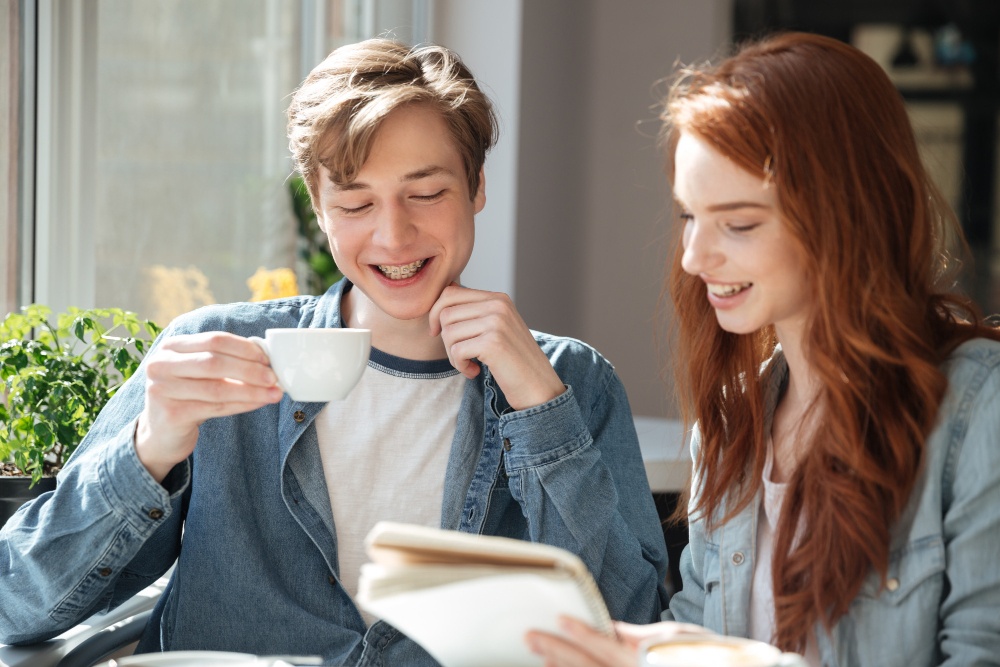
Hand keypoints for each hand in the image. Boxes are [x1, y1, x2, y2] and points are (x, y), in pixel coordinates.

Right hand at [134, 332, 282, 481]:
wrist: (160, 434)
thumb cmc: (187, 397)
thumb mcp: (198, 374)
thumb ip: (222, 361)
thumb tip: (264, 357)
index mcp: (171, 347)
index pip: (214, 340)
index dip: (244, 348)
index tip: (266, 358)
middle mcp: (161, 365)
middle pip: (215, 363)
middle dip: (250, 370)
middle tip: (274, 377)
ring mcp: (162, 390)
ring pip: (218, 388)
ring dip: (252, 390)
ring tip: (274, 393)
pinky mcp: (172, 414)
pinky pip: (216, 408)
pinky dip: (242, 405)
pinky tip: (258, 403)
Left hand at [428, 283, 564, 409]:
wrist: (539, 387)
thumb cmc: (513, 361)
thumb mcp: (496, 328)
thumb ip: (475, 312)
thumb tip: (444, 295)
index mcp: (498, 298)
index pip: (450, 293)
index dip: (435, 314)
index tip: (438, 333)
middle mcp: (498, 305)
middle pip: (445, 313)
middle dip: (445, 338)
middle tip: (459, 355)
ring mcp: (497, 323)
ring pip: (448, 333)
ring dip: (453, 355)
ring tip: (470, 365)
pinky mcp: (493, 343)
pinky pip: (456, 351)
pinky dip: (460, 366)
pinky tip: (474, 372)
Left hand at [525, 617, 712, 666]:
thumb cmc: (702, 658)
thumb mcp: (675, 638)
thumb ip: (639, 637)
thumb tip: (610, 627)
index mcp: (645, 660)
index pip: (607, 644)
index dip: (582, 633)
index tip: (560, 619)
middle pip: (588, 665)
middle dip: (558, 652)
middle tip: (531, 637)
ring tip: (539, 658)